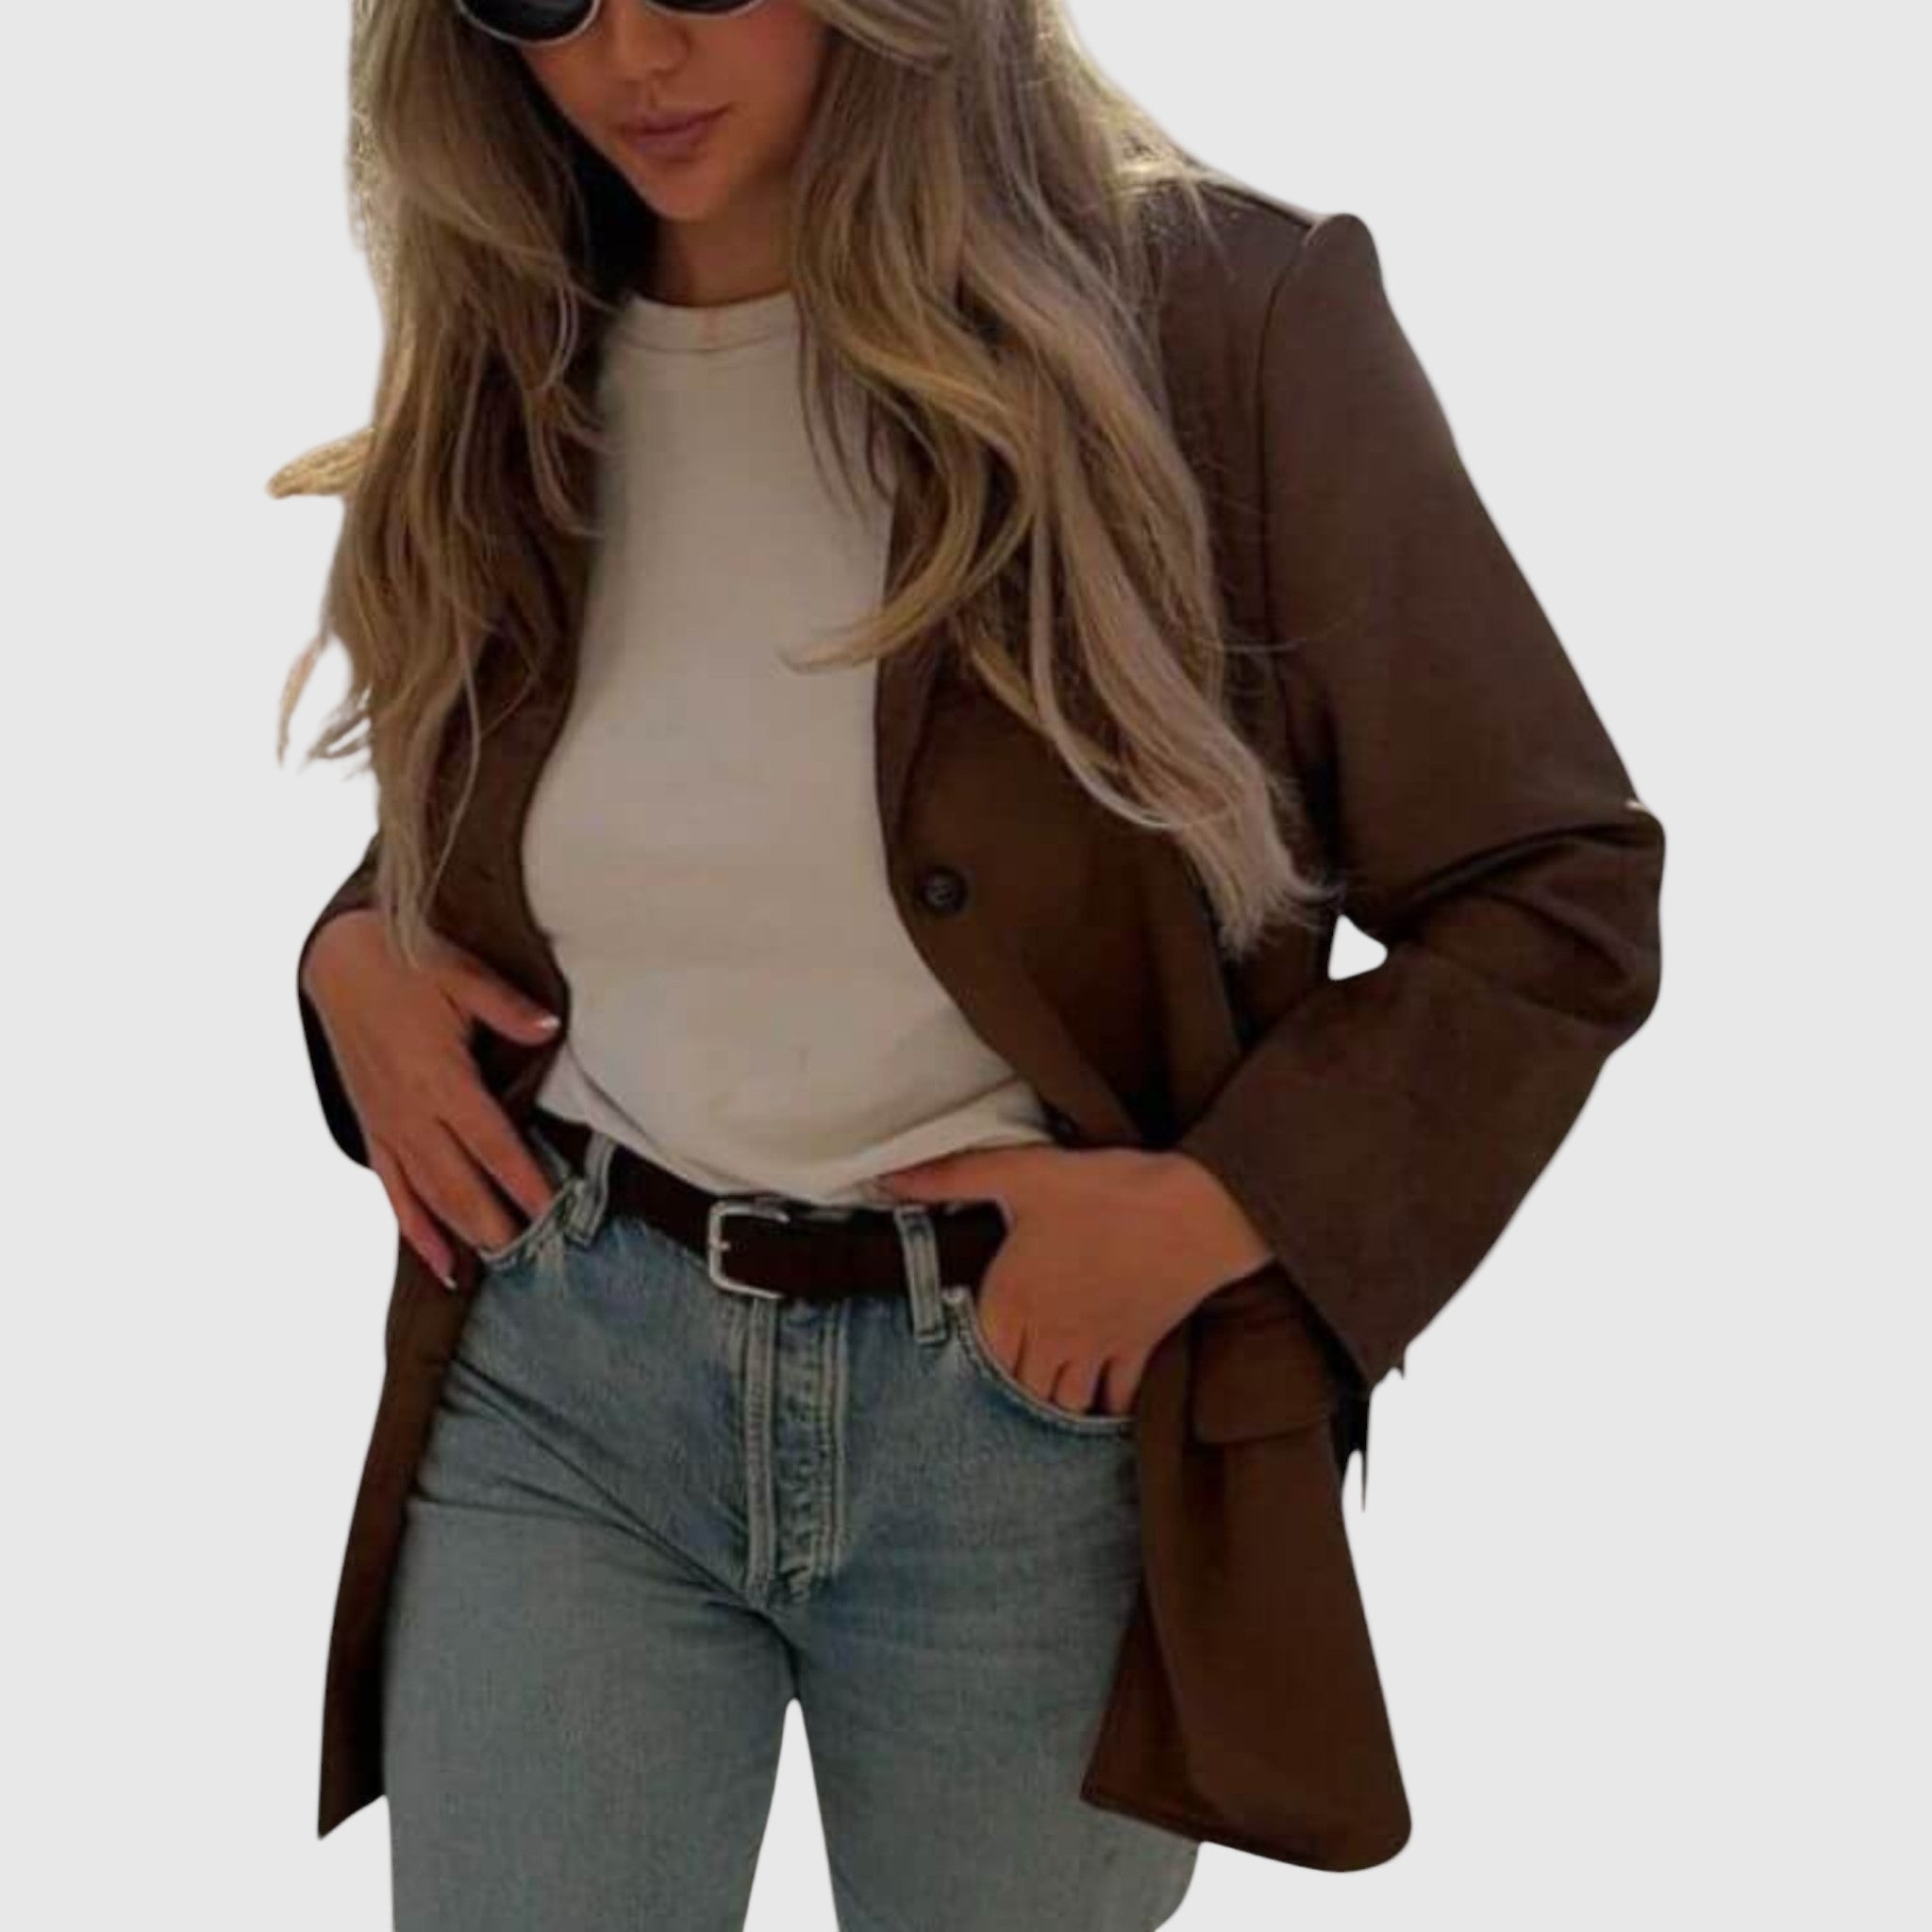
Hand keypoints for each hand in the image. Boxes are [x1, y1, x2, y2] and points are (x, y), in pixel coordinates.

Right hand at [301, 909, 565, 1284]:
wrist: (338, 962)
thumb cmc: (404, 965)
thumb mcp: (461, 974)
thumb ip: (507, 1008)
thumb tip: (549, 1027)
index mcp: (439, 1077)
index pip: (492, 1143)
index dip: (523, 1181)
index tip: (554, 1212)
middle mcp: (411, 1113)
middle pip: (461, 1183)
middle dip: (497, 1224)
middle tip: (534, 1258)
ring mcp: (388, 1127)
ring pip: (429, 1195)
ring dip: (463, 1232)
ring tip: (498, 1266)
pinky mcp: (372, 1130)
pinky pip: (394, 1191)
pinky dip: (416, 1229)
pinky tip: (440, 1260)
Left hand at [873, 1143, 1265, 1417]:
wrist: (1194, 1212)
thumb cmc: (1104, 1191)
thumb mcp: (1021, 1172)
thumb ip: (949, 1178)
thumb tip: (886, 1179)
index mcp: (1014, 1300)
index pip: (977, 1360)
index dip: (966, 1367)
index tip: (959, 1365)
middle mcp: (1051, 1336)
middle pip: (1018, 1391)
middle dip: (1006, 1395)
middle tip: (998, 1388)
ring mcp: (1096, 1349)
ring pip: (1062, 1403)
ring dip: (1049, 1404)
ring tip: (1040, 1395)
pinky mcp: (1138, 1350)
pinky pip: (1114, 1401)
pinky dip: (1103, 1409)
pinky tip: (1097, 1402)